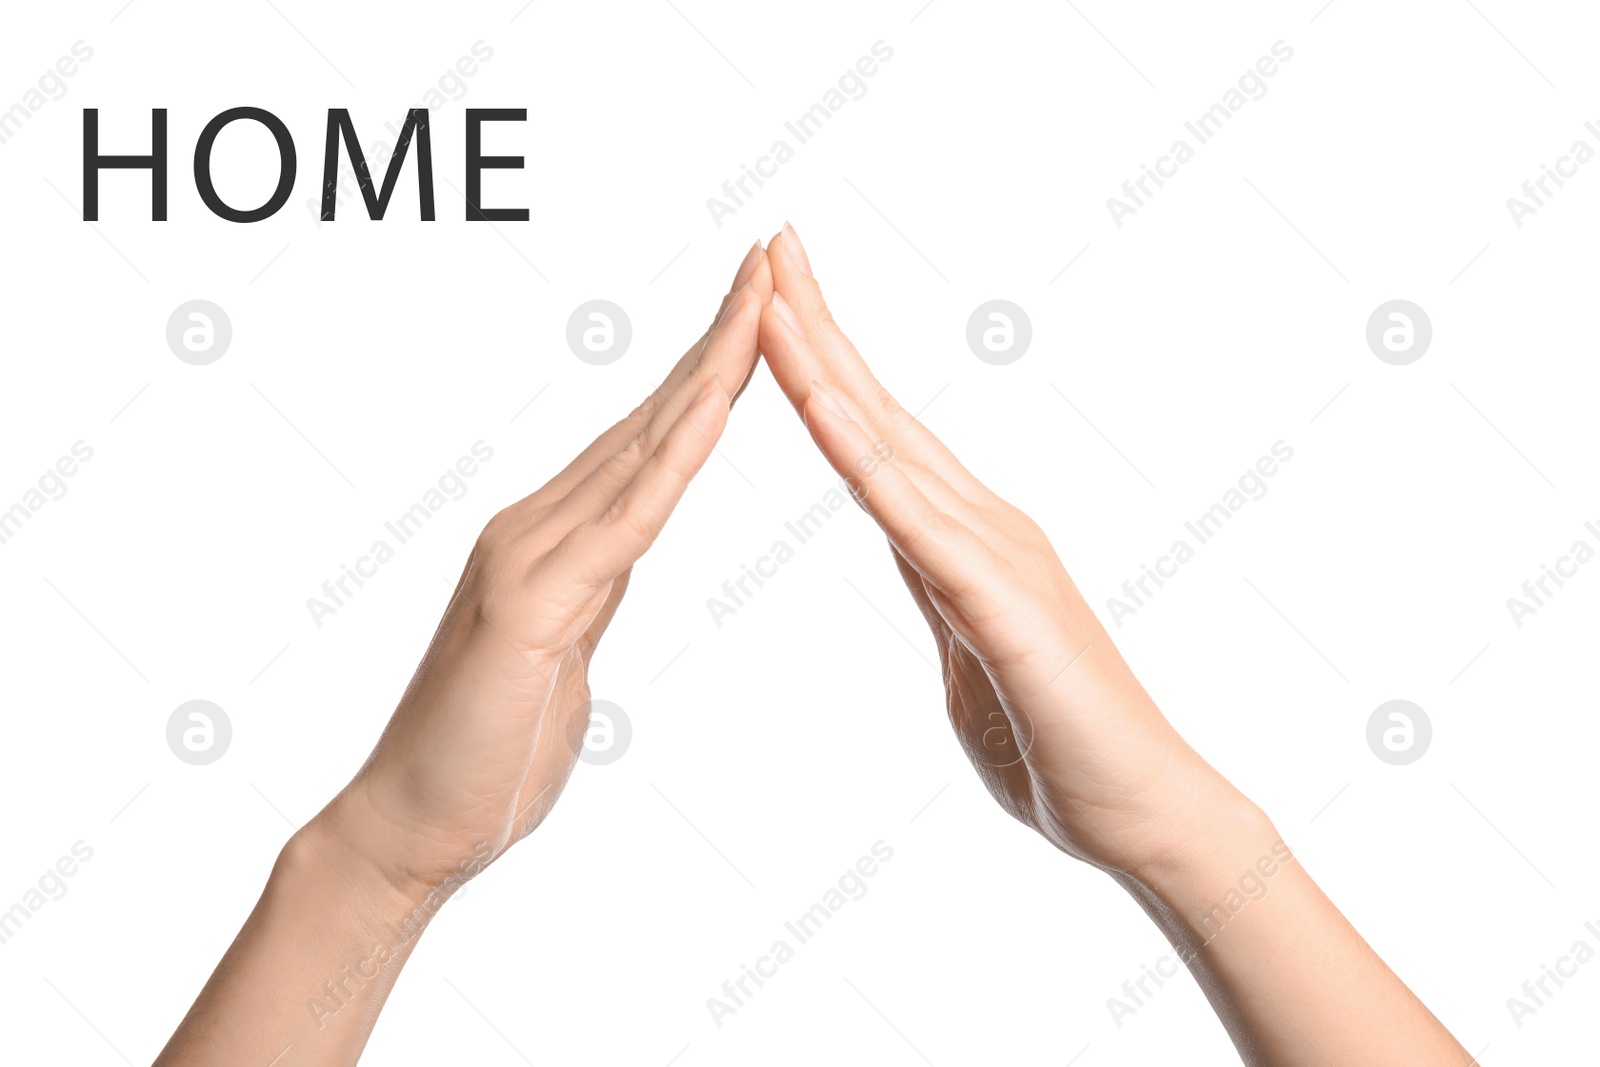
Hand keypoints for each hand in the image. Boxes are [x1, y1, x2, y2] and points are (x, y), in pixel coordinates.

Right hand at [319, 242, 772, 898]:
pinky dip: (674, 462)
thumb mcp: (563, 653)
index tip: (761, 308)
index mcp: (557, 537)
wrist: (411, 828)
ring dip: (710, 370)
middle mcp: (539, 524)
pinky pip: (622, 523)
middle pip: (651, 416)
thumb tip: (620, 555)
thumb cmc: (489, 753)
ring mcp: (530, 557)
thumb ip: (589, 591)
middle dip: (719, 337)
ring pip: (641, 449)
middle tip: (771, 257)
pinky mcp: (528, 607)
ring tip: (761, 298)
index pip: (650, 437)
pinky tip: (716, 411)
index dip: (708, 368)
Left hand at [756, 225, 1246, 877]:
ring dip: (826, 364)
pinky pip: (915, 521)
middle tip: (770, 237)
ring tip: (774, 289)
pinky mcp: (1003, 605)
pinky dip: (861, 457)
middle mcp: (983, 524)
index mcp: (965, 539)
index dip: (825, 362)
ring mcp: (997, 555)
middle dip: (819, 322)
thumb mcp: (970, 656)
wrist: (1144, 816)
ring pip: (890, 445)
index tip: (775, 297)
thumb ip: (942, 595)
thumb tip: (914, 557)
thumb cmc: (1058, 748)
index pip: (876, 434)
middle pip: (879, 409)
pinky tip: (819, 405)